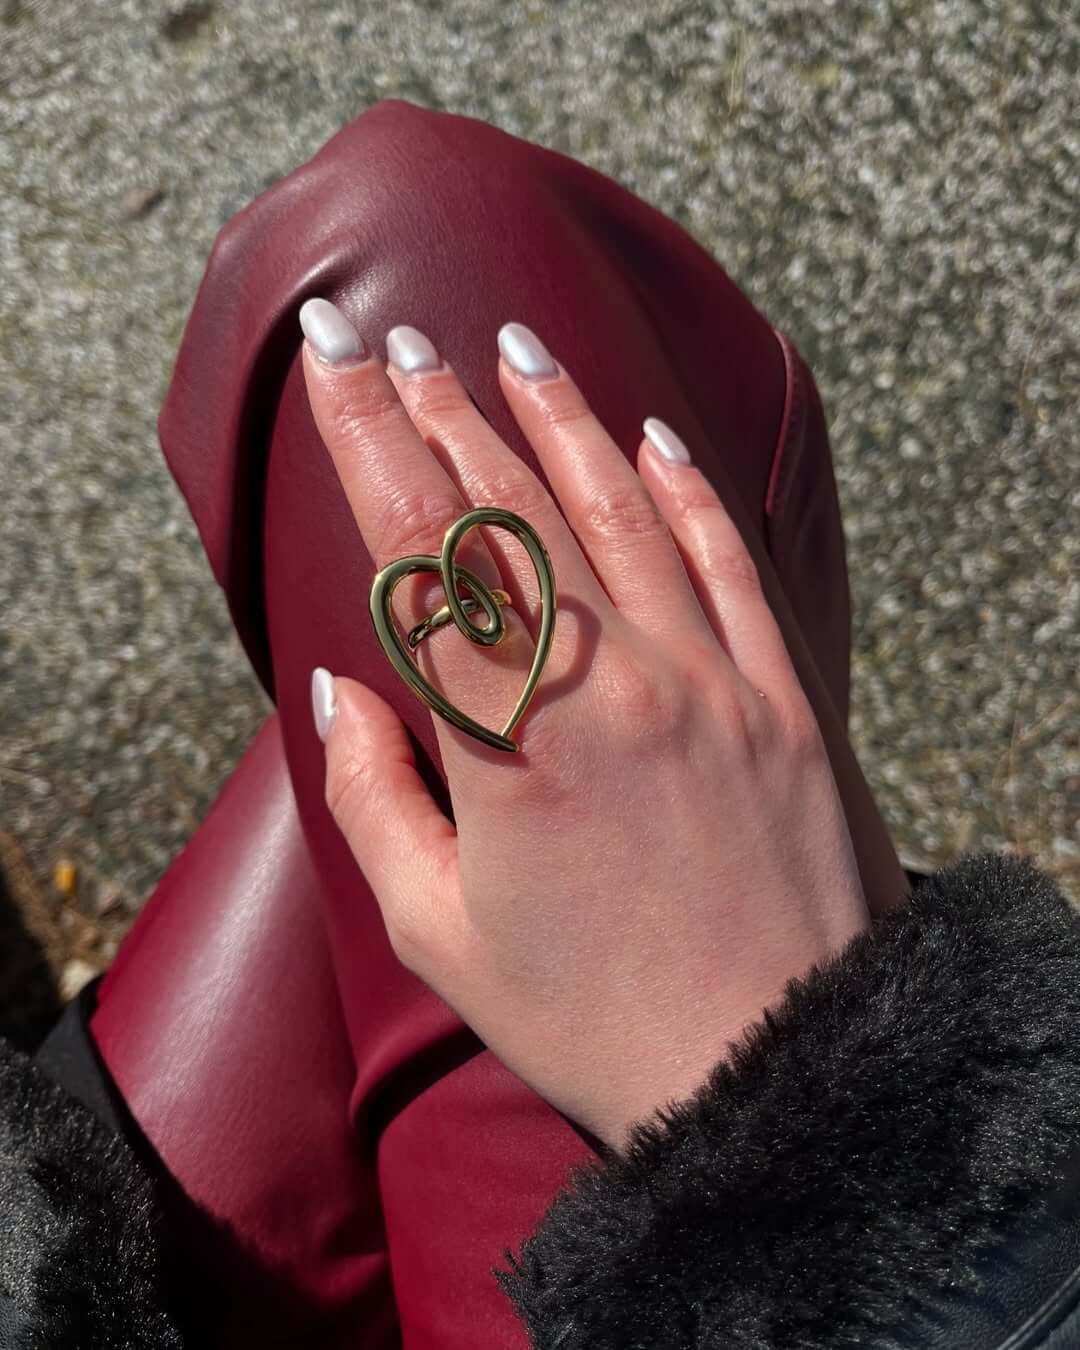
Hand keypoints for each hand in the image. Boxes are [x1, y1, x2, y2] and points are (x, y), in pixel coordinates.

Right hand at [301, 308, 870, 1153]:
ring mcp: (709, 682)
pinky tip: (648, 436)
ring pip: (621, 513)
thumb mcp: (441, 932)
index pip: (420, 553)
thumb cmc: (591, 1018)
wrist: (772, 1072)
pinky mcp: (781, 700)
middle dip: (443, 412)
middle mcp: (612, 686)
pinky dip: (686, 491)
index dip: (367, 439)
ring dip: (557, 421)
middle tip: (396, 339)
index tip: (331, 360)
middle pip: (512, 511)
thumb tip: (338, 694)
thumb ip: (373, 800)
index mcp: (511, 745)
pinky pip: (728, 564)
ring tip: (508, 348)